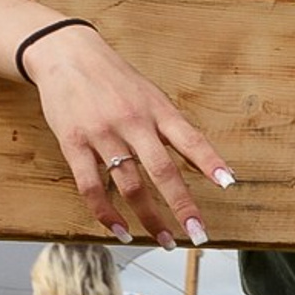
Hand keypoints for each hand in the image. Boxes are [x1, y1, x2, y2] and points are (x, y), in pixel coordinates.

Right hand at [25, 26, 234, 247]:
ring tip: (165, 240)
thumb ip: (174, 129)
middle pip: (162, 170)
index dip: (210, 161)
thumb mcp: (151, 96)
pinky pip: (91, 186)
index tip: (229, 184)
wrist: (65, 53)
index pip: (190, 138)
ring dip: (149, 218)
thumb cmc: (116, 80)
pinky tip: (120, 230)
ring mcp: (102, 133)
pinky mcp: (73, 143)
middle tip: (198, 234)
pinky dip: (106, 213)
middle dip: (182, 206)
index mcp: (156, 110)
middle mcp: (132, 122)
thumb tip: (206, 164)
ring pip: (129, 185)